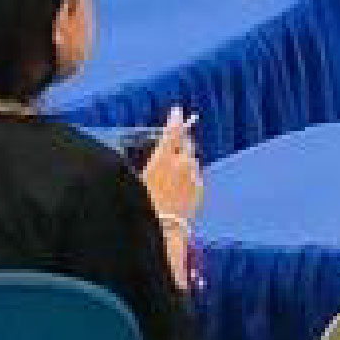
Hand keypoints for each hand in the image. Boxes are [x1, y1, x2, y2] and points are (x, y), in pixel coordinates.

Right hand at [140, 110, 200, 225]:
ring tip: (175, 172)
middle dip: (182, 141)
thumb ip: (154, 162)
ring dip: (186, 161)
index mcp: (163, 158)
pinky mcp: (200, 189)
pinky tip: (181, 186)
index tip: (177, 110)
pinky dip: (190, 176)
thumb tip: (161, 156)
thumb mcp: (139, 179)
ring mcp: (193, 176)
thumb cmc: (142, 205)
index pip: (172, 132)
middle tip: (176, 144)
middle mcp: (181, 163)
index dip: (175, 120)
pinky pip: (196, 176)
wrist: (162, 229)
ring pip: (192, 160)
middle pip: (186, 144)